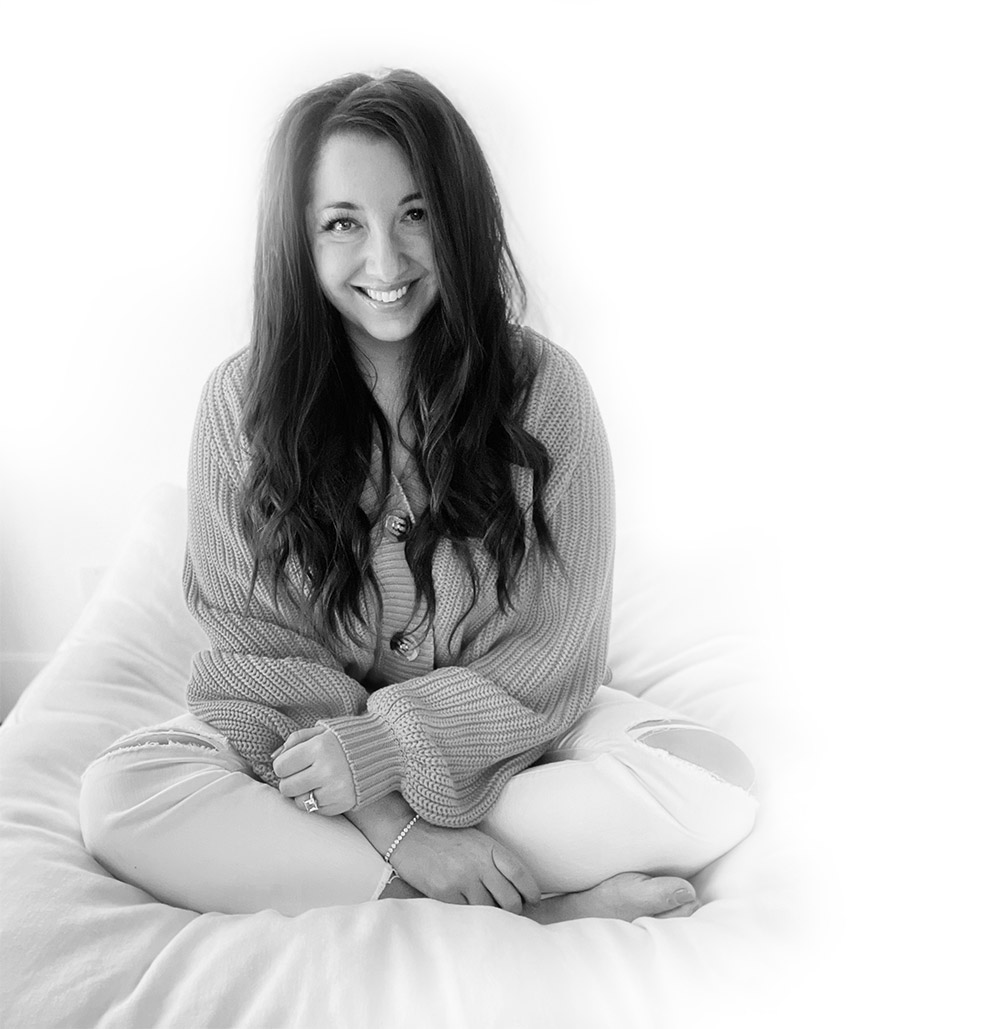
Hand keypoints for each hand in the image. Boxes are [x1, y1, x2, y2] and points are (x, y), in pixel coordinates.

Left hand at [273, 726, 356, 815]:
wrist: (384, 749)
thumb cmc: (347, 738)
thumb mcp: (322, 730)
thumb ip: (295, 740)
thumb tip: (273, 757)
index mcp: (320, 747)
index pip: (280, 766)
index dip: (283, 764)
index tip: (293, 762)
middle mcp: (327, 770)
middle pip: (286, 787)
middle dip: (290, 781)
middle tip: (303, 773)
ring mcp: (336, 789)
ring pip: (299, 802)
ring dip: (302, 793)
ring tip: (314, 782)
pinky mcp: (343, 804)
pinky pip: (316, 811)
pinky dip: (317, 802)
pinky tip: (326, 789)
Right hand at [390, 821, 540, 914]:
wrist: (408, 833)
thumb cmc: (443, 836)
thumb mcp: (474, 839)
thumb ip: (492, 859)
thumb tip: (511, 886)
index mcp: (489, 848)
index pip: (520, 873)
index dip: (530, 891)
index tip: (533, 899)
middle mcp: (479, 864)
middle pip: (510, 899)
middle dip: (514, 909)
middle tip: (511, 911)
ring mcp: (462, 880)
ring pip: (490, 910)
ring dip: (492, 914)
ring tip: (489, 912)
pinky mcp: (445, 893)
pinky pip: (467, 913)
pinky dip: (470, 915)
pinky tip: (469, 911)